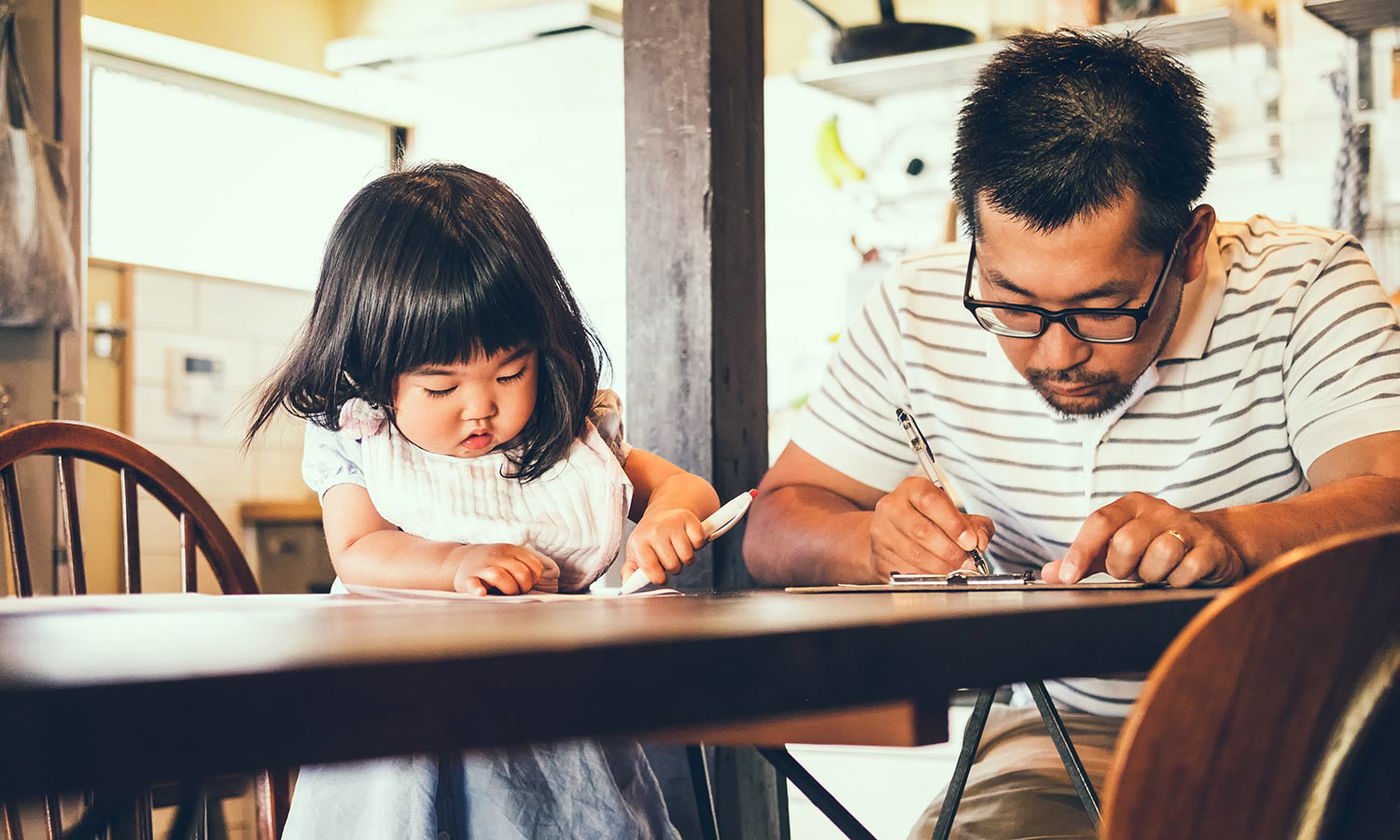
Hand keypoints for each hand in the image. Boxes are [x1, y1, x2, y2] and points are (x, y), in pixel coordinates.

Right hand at [451, 543, 549, 594]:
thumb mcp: (508, 556)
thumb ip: (523, 565)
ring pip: (499, 576)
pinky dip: (477, 590)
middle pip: (520, 572)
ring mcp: (481, 568)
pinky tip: (482, 593)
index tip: (528, 583)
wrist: (459, 560)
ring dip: (509, 588)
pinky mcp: (467, 579)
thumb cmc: (491, 563)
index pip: (534, 566)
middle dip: (524, 586)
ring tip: (508, 593)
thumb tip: (536, 580)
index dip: (535, 578)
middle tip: (519, 591)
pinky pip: (473, 584)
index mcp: (511, 550)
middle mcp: (497, 557)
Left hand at [622, 509, 707, 585]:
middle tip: (670, 557)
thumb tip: (627, 586)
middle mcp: (655, 531)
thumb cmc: (650, 535)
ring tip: (679, 549)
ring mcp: (672, 524)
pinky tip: (688, 539)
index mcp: (639, 541)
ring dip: (686, 557)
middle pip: (672, 566)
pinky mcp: (689, 519)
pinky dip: (697, 544)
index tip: (660, 575)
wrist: (664, 511)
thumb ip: (630, 571)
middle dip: (674, 567)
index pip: (651, 569)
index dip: (658, 578)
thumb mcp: (636, 551)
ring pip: (687, 556)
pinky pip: (698, 542)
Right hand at [869, 476, 993, 580]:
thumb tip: (980, 540)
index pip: (931, 501)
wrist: (892, 532)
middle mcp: (893, 507)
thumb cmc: (926, 520)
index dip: (954, 524)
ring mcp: (882, 533)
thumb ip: (975, 524)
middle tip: (967, 560)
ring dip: (942, 566)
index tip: (970, 541)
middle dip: (951, 551)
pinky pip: (907, 571)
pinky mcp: (880, 557)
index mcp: (912, 489)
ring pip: (915, 554)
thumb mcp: (954, 514)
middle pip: (922, 530)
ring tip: (956, 568)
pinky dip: (928, 576)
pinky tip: (938, 573)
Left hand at [1044, 492, 1243, 586]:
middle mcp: (1158, 511)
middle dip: (1122, 567)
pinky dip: (1178, 581)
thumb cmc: (1155, 545)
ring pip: (1160, 554)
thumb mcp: (1117, 547)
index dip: (1080, 551)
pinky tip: (1179, 577)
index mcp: (1130, 506)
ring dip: (1152, 574)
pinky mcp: (1210, 548)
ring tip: (1156, 573)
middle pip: (1126, 541)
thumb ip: (1085, 559)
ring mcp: (1187, 527)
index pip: (1099, 522)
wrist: (1213, 542)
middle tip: (1130, 571)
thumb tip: (1050, 573)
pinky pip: (1188, 570)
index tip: (1067, 578)